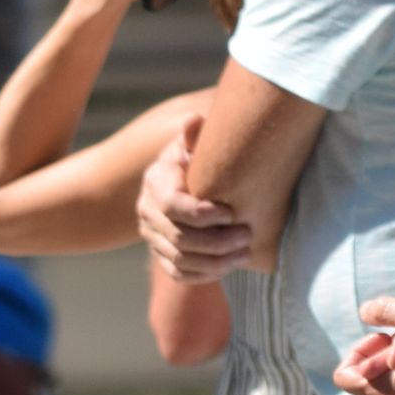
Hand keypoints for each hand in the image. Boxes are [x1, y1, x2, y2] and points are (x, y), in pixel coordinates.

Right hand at [136, 115, 249, 281]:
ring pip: (179, 259)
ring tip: (244, 253)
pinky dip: (204, 275)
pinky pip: (178, 273)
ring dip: (215, 261)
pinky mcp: (161, 254)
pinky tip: (228, 267)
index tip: (230, 213)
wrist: (184, 180)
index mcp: (156, 182)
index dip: (200, 214)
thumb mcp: (196, 145)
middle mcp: (147, 211)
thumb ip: (196, 137)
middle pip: (178, 237)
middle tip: (247, 235)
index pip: (171, 205)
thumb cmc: (199, 159)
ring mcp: (152, 236)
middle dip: (216, 241)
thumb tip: (195, 120)